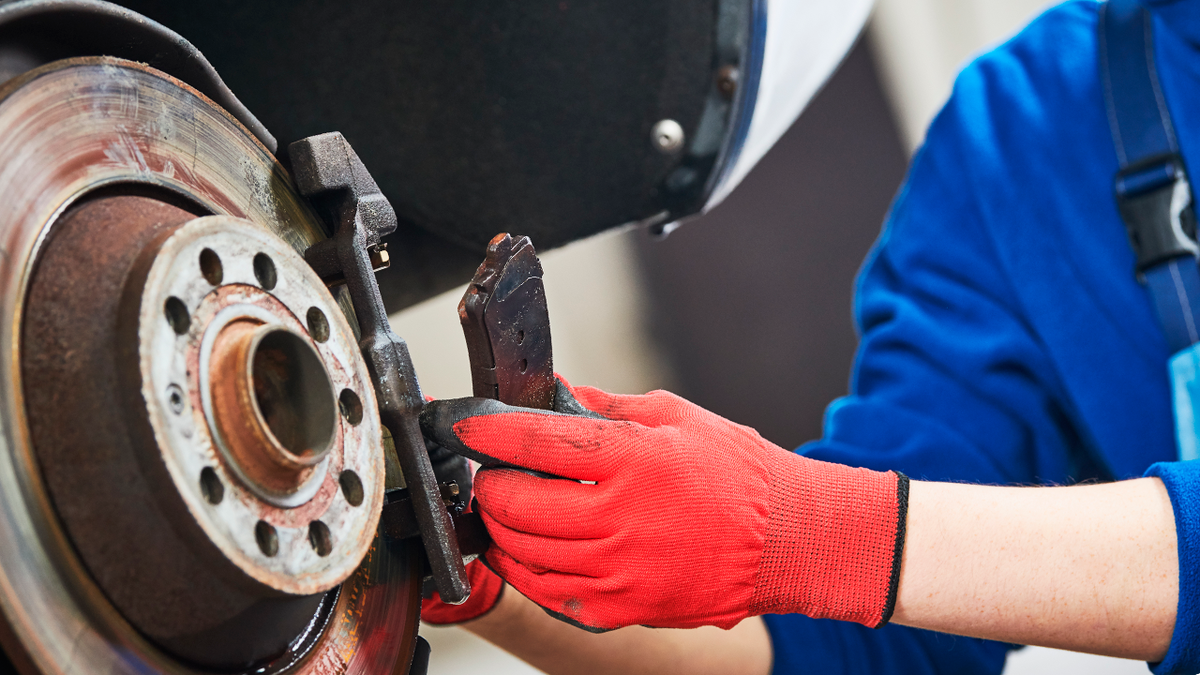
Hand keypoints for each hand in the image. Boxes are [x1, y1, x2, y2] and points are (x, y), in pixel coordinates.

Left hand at [421, 378, 907, 631]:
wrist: (790, 541)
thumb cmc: (740, 475)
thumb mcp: (676, 418)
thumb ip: (607, 409)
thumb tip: (555, 394)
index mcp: (633, 460)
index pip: (533, 442)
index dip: (488, 432)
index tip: (467, 426)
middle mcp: (619, 518)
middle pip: (515, 504)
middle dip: (488, 484)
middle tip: (489, 471)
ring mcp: (619, 569)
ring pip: (523, 552)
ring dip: (500, 527)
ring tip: (504, 508)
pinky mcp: (623, 606)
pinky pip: (549, 592)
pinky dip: (526, 570)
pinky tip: (527, 550)